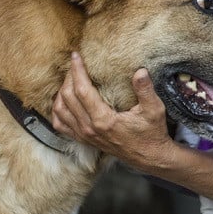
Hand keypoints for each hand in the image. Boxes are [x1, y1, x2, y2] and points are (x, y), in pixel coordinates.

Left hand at [51, 53, 174, 170]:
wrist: (149, 157)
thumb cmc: (152, 133)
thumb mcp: (154, 110)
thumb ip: (146, 90)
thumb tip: (140, 71)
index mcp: (104, 120)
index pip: (82, 90)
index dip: (77, 70)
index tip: (76, 56)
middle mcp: (89, 129)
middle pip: (67, 97)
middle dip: (69, 77)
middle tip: (75, 63)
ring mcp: (84, 136)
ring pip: (60, 110)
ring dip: (61, 91)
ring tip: (70, 78)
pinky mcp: (84, 140)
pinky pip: (61, 124)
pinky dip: (58, 110)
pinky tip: (64, 100)